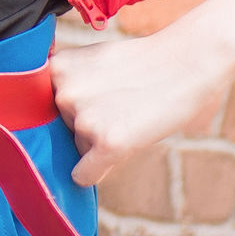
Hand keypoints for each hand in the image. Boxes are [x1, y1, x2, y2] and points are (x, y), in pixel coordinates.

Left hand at [48, 30, 227, 186]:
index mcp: (56, 70)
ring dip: (99, 142)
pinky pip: (84, 175)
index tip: (90, 104)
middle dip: (87, 125)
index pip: (47, 108)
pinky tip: (115, 153)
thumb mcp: (93, 60)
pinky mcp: (108, 143)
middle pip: (63, 130)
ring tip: (130, 116)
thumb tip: (46, 127)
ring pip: (78, 149)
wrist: (189, 60)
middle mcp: (62, 94)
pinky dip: (94, 173)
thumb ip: (68, 86)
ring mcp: (84, 119)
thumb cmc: (143, 62)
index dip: (70, 109)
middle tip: (119, 107)